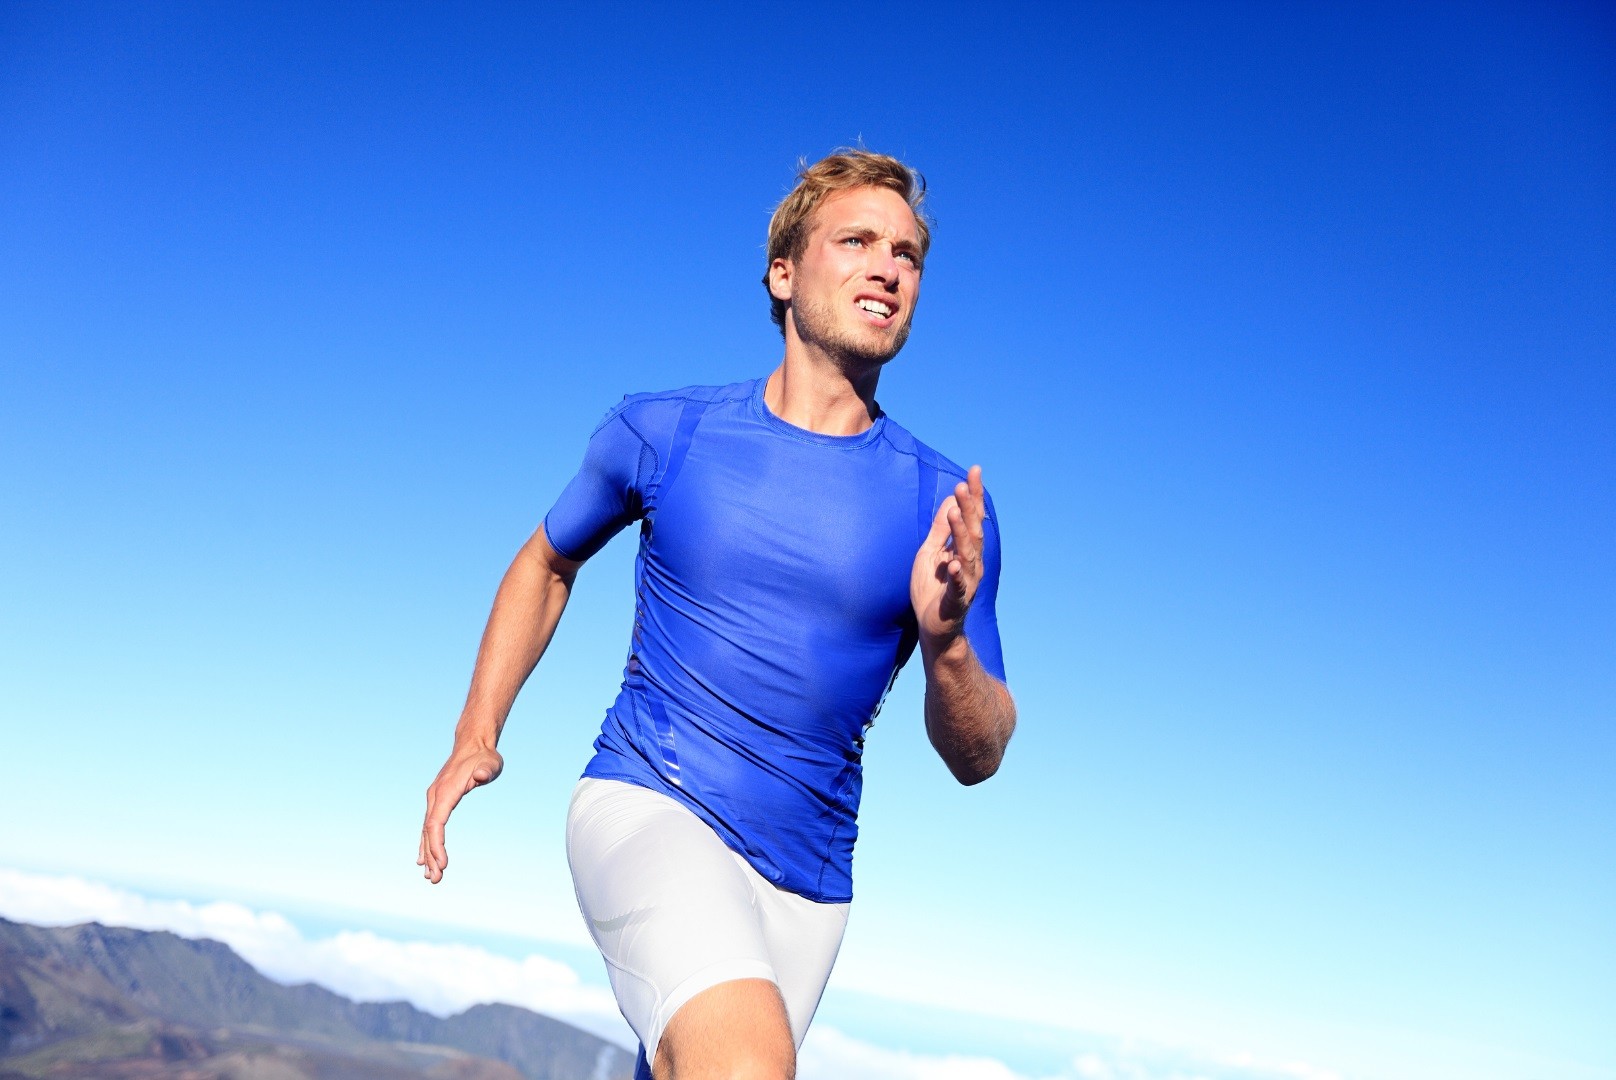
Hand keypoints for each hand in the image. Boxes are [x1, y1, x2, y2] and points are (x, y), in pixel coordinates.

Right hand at [417, 742, 503, 883]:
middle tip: (436, 880)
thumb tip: (482, 775)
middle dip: (431, 856)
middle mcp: (435, 796)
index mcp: (445, 791)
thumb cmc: (484, 757)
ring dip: (427, 854)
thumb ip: (486, 770)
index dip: (437, 844)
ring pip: (427, 831)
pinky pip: (429, 826)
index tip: (443, 863)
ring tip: (430, 877)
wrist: (473, 744)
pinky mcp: (438, 800)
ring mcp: (434, 798)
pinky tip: (424, 859)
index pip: (436, 823)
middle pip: (428, 831)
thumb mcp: (491, 763)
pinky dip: (426, 843)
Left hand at [910, 465, 986, 648]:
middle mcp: (971, 563)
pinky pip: (958, 587)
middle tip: (962, 485)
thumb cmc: (932, 589)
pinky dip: (957, 575)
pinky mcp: (955, 602)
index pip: (972, 517)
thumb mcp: (930, 553)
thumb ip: (941, 530)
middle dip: (968, 508)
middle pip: (973, 531)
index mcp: (965, 550)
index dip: (973, 495)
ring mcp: (966, 582)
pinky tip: (954, 563)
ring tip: (955, 513)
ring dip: (961, 534)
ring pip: (967, 555)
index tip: (974, 470)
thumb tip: (951, 500)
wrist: (934, 628)